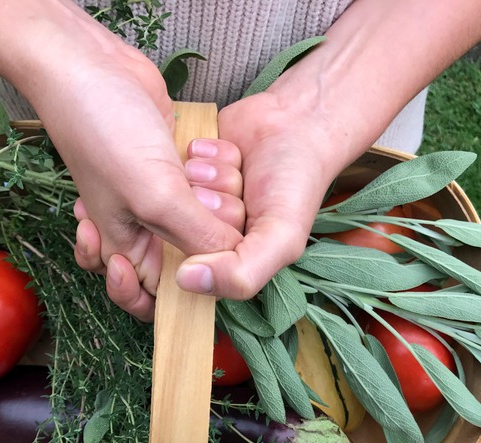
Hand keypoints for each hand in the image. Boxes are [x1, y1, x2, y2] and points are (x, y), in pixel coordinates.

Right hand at [0, 0, 244, 319]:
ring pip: (189, 228)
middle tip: (197, 217)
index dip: (168, 301)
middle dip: (197, 247)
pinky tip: (197, 168)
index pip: (147, 298)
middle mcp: (136, 228)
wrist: (88, 67)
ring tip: (192, 188)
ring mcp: (151, 198)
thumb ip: (195, 234)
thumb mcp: (154, 195)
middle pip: (175, 264)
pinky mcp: (167, 170)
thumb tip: (232, 263)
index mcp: (122, 245)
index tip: (188, 276)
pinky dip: (203, 185)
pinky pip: (193, 193)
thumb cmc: (105, 134)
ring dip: (203, 212)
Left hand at [174, 89, 345, 299]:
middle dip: (211, 202)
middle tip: (241, 190)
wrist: (303, 122)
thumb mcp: (282, 238)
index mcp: (229, 255)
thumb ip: (242, 273)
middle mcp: (211, 228)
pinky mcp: (193, 162)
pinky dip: (205, 151)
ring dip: (209, 173)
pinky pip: (178, 159)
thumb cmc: (296, 183)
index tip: (232, 218)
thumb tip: (185, 283)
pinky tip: (229, 150)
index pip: (193, 262)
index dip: (207, 238)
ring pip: (178, 188)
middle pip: (181, 221)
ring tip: (238, 168)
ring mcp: (200, 194)